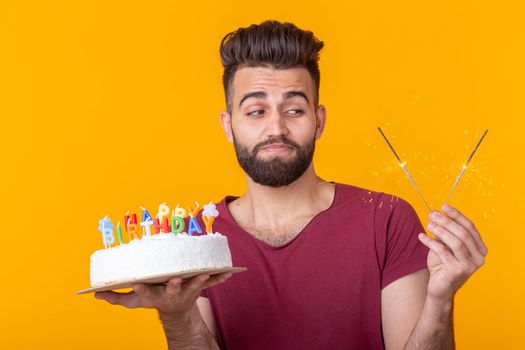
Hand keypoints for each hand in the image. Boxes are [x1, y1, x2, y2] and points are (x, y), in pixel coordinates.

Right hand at [94, 272, 231, 319]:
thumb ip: (116, 297)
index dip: (141, 288)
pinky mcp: (199, 288)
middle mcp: (170, 295)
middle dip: (172, 285)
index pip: (145, 293)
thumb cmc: (153, 300)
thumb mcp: (134, 302)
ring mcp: (186, 292)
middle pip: (171, 290)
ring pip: (194, 286)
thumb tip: (95, 294)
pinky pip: (212, 283)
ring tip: (204, 275)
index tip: (136, 282)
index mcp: (154, 297)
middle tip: (174, 279)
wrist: (177, 311)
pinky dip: (220, 278)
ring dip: (199, 281)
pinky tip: (229, 272)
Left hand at [418, 204, 487, 302]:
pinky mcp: (457, 272)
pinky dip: (431, 242)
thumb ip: (443, 231)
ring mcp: (470, 266)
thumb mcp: (444, 245)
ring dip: (441, 230)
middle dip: (447, 221)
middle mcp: (479, 258)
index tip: (444, 206)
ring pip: (456, 242)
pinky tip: (421, 237)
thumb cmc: (442, 264)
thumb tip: (435, 213)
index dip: (457, 215)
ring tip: (428, 224)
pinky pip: (443, 252)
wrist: (438, 287)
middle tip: (433, 214)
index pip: (470, 227)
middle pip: (464, 233)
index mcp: (480, 249)